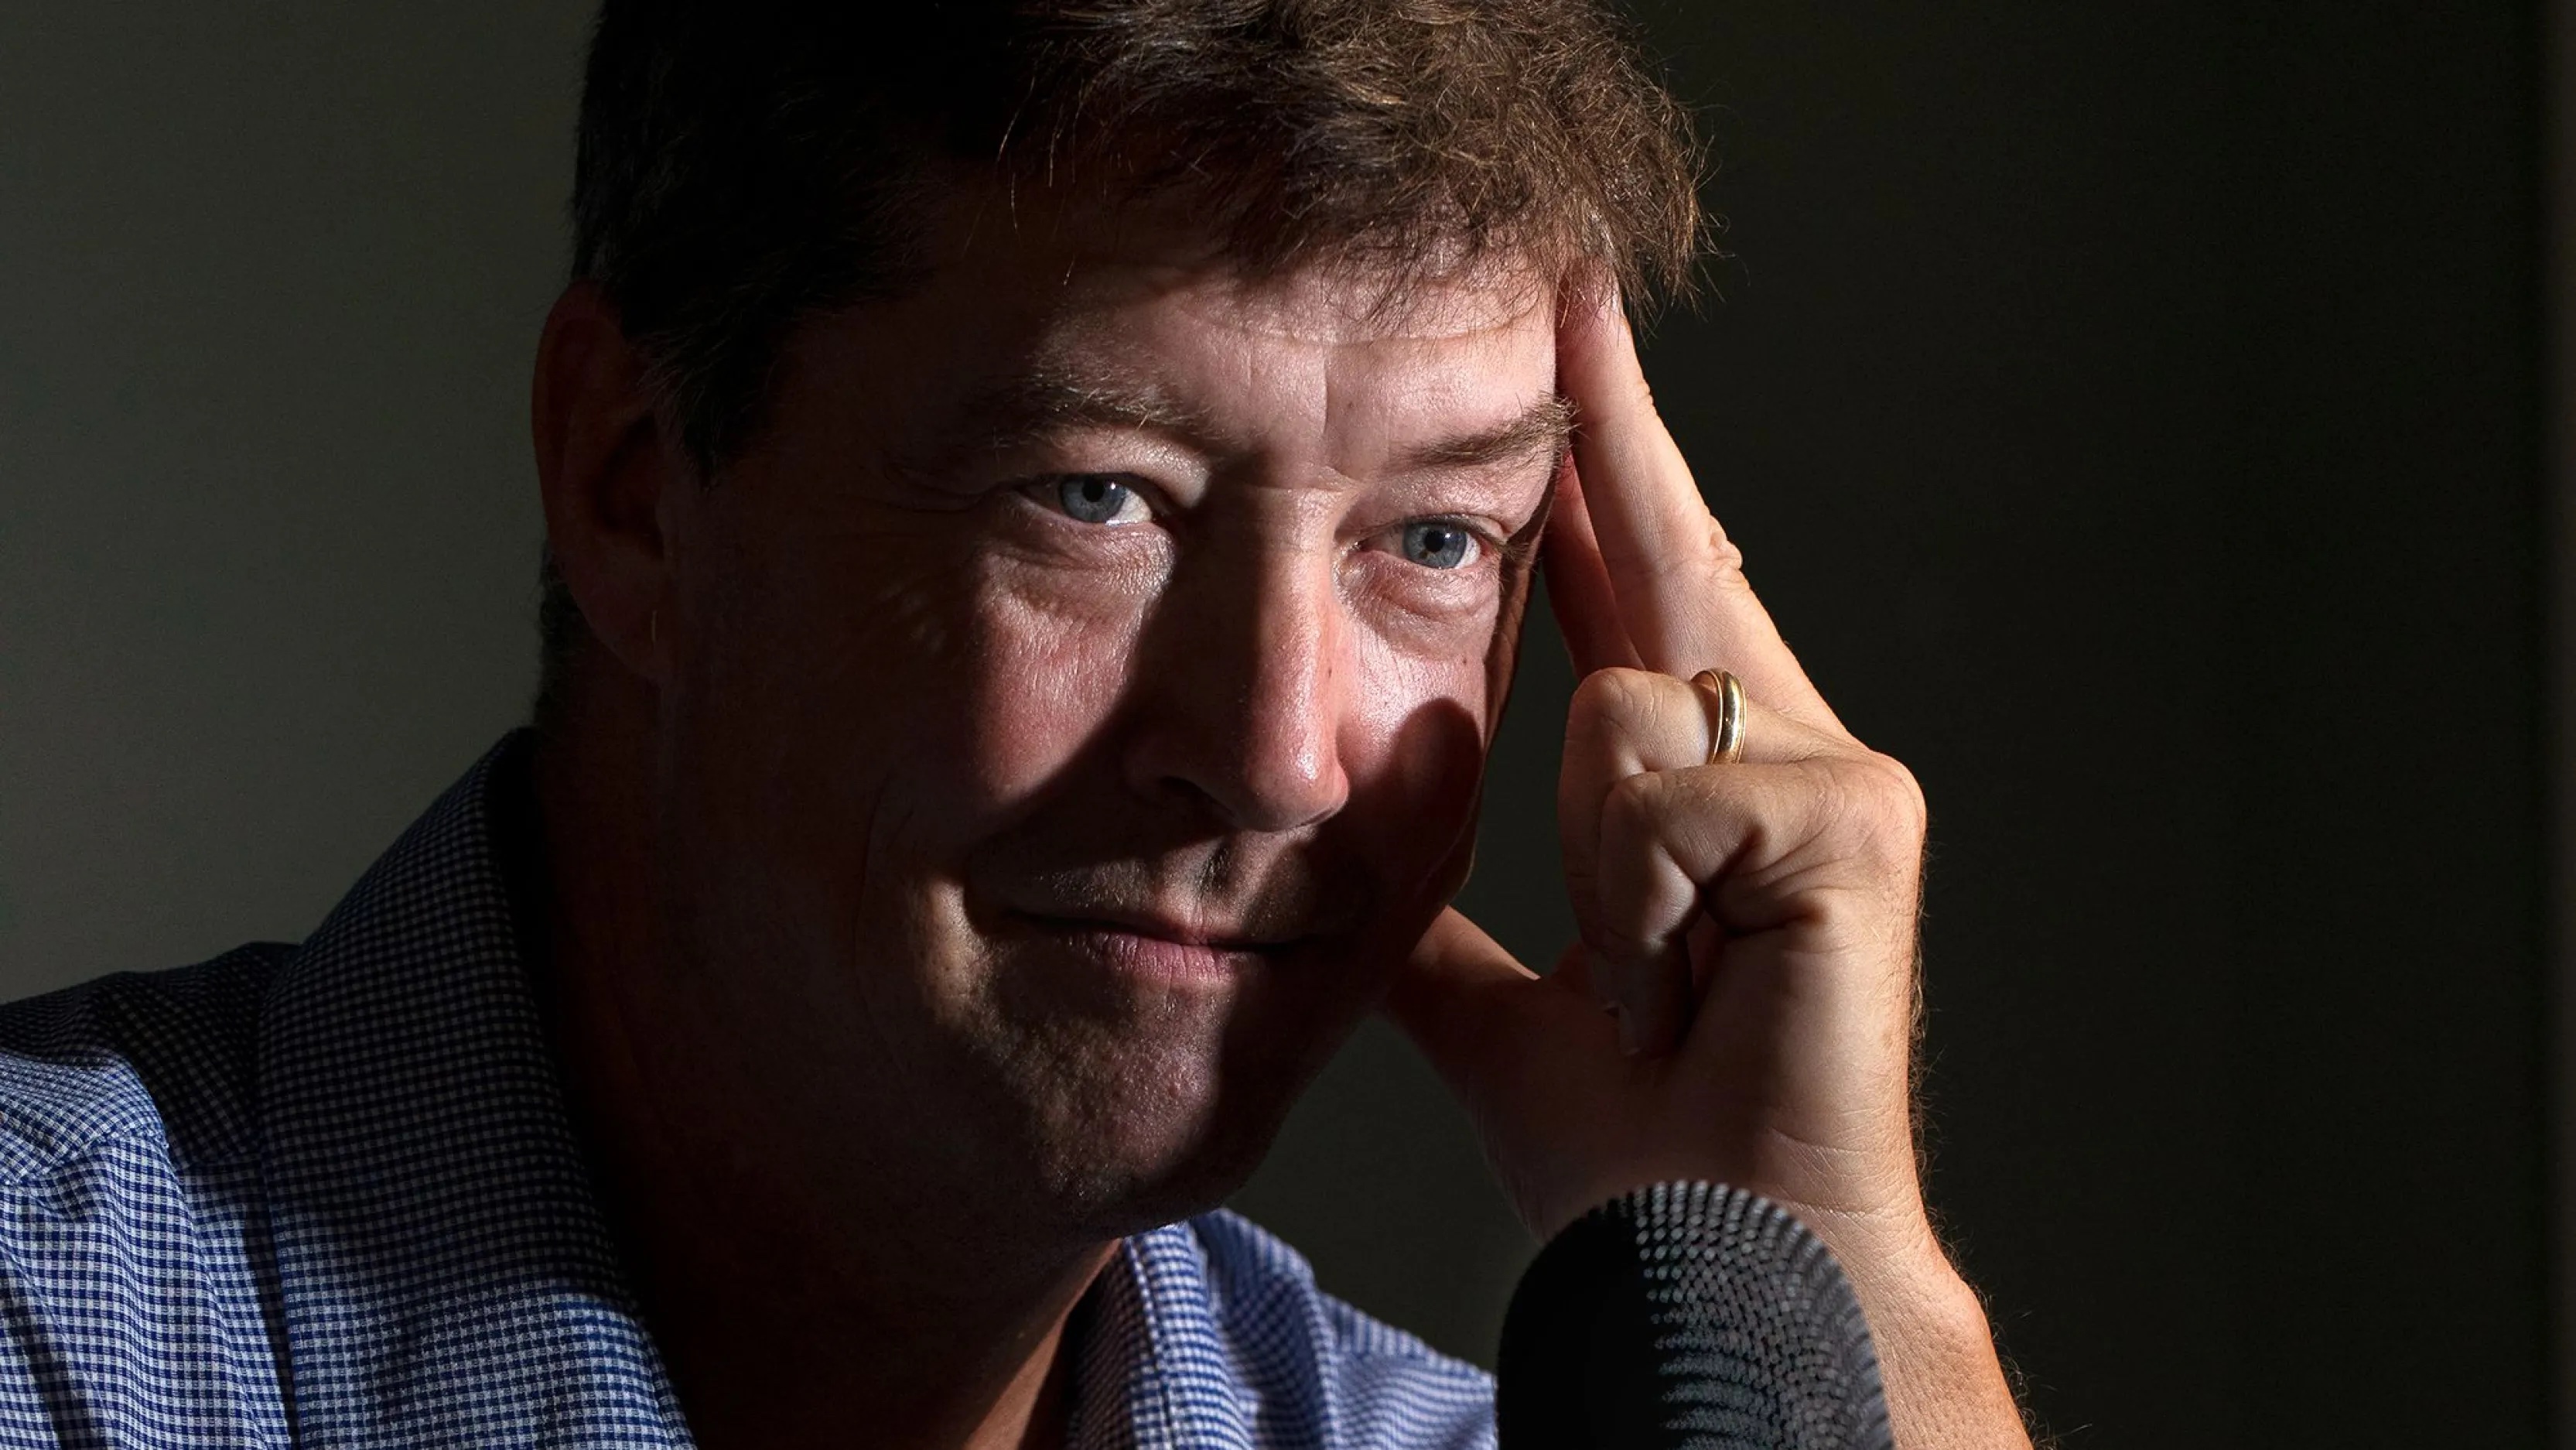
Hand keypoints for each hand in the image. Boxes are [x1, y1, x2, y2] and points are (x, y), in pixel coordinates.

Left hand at [1384, 291, 2029, 1447]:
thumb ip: (1455, 925)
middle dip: (1611, 436)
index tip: (1563, 364)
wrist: (1716, 1266)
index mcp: (1702, 787)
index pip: (1634, 598)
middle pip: (1665, 564)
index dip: (1594, 478)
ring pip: (1620, 706)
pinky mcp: (1856, 818)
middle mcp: (1784, 751)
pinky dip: (1635, 905)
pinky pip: (1659, 788)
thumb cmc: (1645, 1155)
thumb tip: (1384, 865)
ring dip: (1589, 865)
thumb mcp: (1512, 1007)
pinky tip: (1682, 979)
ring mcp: (1835, 775)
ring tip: (1644, 976)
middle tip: (1572, 290)